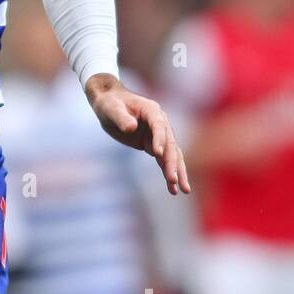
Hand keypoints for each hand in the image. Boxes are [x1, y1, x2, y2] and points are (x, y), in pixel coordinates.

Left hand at [85, 73, 189, 196]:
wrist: (109, 103)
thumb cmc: (110, 103)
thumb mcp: (111, 109)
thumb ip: (121, 118)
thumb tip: (131, 128)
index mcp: (152, 110)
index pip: (159, 126)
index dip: (159, 139)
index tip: (157, 154)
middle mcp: (160, 123)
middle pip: (170, 144)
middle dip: (173, 163)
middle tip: (174, 180)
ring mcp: (159, 135)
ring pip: (172, 155)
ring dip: (177, 172)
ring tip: (183, 190)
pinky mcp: (153, 145)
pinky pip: (164, 161)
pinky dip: (168, 173)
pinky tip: (173, 189)